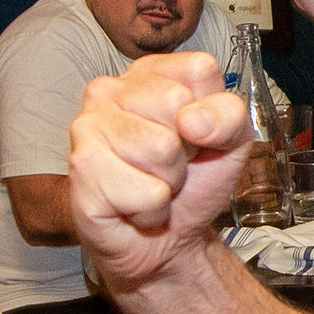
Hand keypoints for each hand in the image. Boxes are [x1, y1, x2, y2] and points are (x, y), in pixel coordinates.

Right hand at [68, 49, 250, 288]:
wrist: (166, 243)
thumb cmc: (191, 184)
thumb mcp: (231, 142)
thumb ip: (229, 115)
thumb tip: (191, 120)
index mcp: (147, 73)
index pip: (199, 70)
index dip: (210, 113)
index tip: (193, 136)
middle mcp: (109, 90)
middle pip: (176, 104)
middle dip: (185, 149)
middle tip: (168, 166)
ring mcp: (88, 126)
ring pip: (161, 148)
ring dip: (168, 182)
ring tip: (150, 185)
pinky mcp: (82, 169)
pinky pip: (146, 192)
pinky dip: (151, 210)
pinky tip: (132, 205)